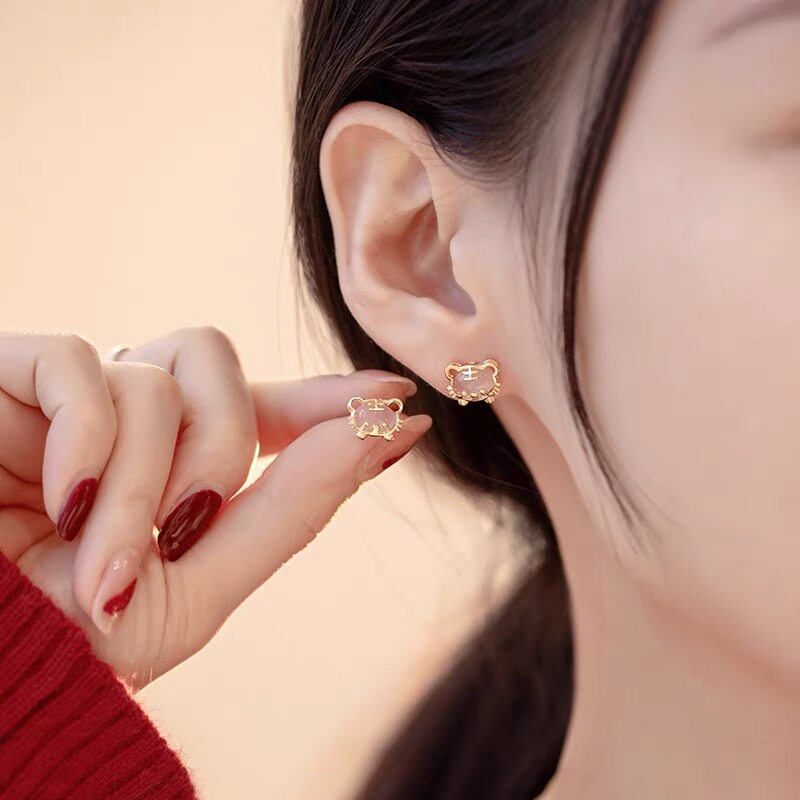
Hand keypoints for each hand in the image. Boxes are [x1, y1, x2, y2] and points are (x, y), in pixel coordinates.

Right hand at [0, 327, 429, 689]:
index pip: (260, 411)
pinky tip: (59, 503)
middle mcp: (125, 423)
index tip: (397, 396)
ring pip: (158, 379)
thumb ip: (293, 506)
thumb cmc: (68, 639)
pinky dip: (85, 442)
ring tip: (103, 558)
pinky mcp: (6, 377)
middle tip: (181, 532)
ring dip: (145, 481)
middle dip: (220, 455)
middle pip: (218, 373)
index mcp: (171, 467)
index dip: (325, 399)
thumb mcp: (198, 586)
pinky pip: (75, 362)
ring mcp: (68, 398)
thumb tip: (384, 432)